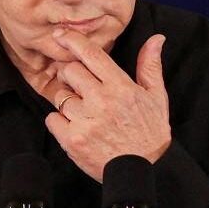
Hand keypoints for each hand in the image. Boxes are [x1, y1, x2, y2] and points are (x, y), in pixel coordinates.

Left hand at [45, 29, 170, 181]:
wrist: (140, 172)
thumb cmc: (149, 133)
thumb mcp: (155, 97)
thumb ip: (150, 66)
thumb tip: (156, 38)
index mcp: (120, 87)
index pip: (91, 54)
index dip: (73, 41)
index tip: (60, 34)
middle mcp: (101, 101)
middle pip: (70, 71)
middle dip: (71, 75)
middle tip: (80, 85)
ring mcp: (85, 121)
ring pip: (60, 96)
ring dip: (67, 101)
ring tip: (83, 111)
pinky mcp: (72, 140)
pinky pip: (52, 119)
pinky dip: (59, 121)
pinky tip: (76, 126)